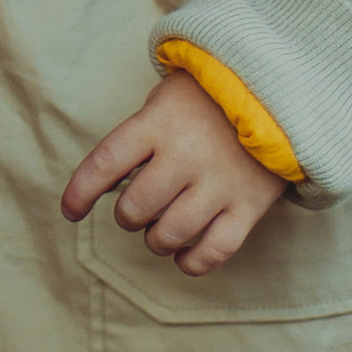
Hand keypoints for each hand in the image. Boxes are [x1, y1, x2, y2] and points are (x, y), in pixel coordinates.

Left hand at [60, 70, 291, 276]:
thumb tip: (107, 185)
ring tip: (160, 231)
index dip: (80, 192)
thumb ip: (139, 135)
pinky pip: (214, 251)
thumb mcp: (167, 97)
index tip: (71, 211)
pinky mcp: (249, 205)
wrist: (280, 89)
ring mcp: (219, 182)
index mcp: (159, 123)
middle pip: (135, 209)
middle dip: (128, 217)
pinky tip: (185, 255)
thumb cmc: (211, 96)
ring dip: (156, 240)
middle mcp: (186, 155)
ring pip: (169, 235)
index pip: (105, 164)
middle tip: (137, 210)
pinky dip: (192, 262)